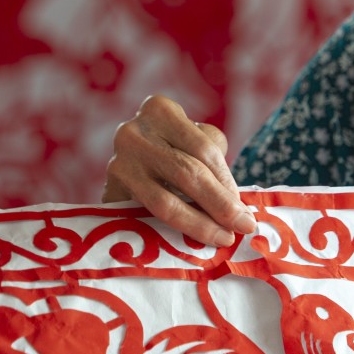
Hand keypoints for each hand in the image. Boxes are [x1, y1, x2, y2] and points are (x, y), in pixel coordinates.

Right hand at [105, 95, 256, 246]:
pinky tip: (189, 242)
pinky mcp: (108, 194)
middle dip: (219, 204)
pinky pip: (145, 218)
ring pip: (165, 201)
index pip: (203, 149)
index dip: (227, 182)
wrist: (129, 164)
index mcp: (159, 110)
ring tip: (222, 237)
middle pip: (187, 173)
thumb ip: (211, 161)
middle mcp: (133, 133)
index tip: (244, 210)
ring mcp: (118, 164)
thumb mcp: (190, 139)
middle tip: (242, 226)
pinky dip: (170, 232)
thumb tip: (238, 208)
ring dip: (199, 223)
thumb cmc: (170, 149)